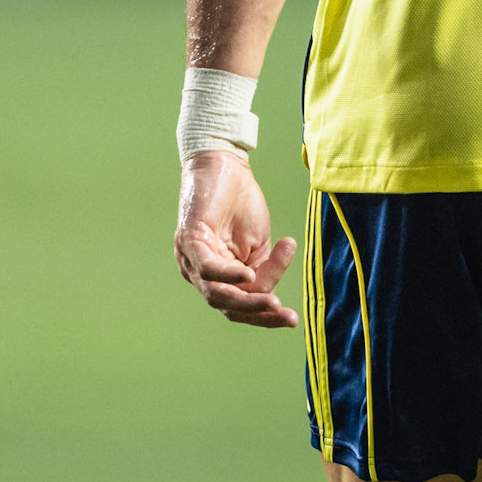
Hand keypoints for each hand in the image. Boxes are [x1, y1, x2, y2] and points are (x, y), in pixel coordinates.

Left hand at [175, 150, 297, 327]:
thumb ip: (262, 270)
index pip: (238, 306)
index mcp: (216, 276)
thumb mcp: (258, 243)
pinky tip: (249, 275)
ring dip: (247, 301)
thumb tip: (267, 292)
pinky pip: (207, 268)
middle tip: (286, 316)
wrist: (225, 163)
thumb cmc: (240, 202)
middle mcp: (198, 273)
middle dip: (258, 314)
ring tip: (274, 302)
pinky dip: (228, 275)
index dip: (264, 316)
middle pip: (227, 306)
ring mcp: (191, 258)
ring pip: (216, 294)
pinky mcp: (189, 239)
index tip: (292, 317)